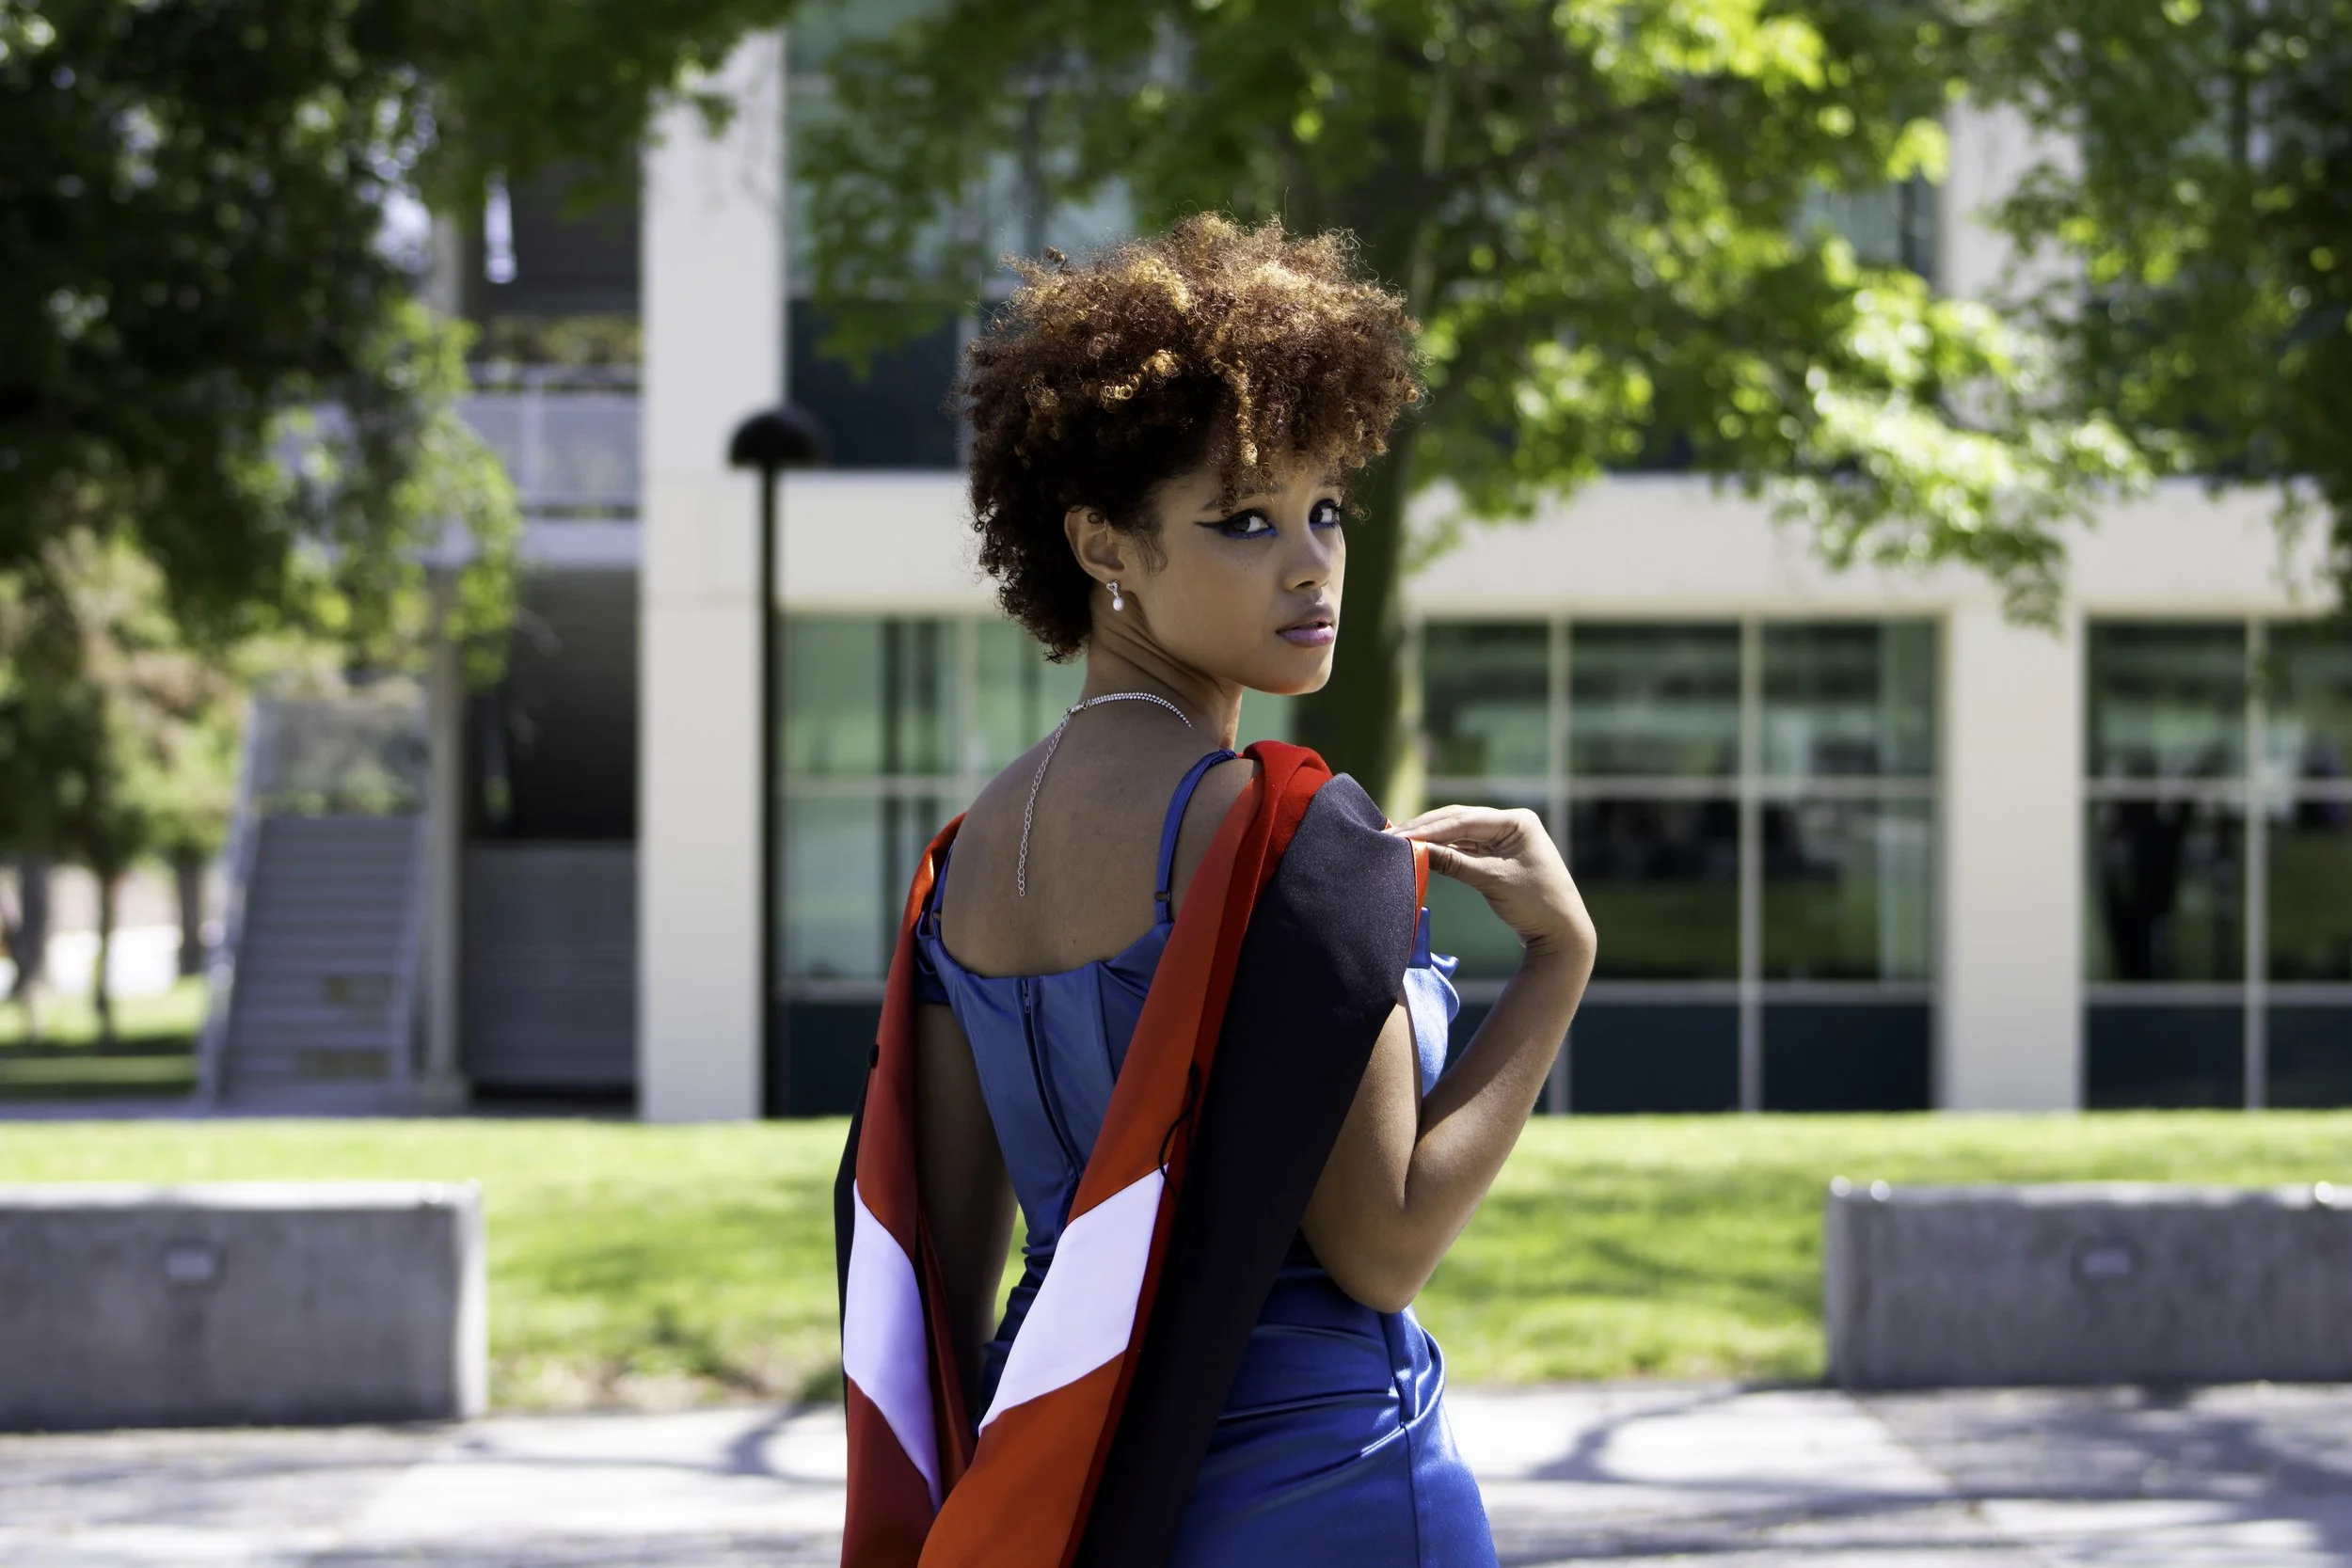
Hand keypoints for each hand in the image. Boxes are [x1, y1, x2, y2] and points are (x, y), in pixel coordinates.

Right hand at [1394, 805, 1594, 963]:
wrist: (1562, 933)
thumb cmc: (1536, 904)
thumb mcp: (1492, 880)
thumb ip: (1454, 863)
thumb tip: (1415, 850)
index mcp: (1517, 821)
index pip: (1464, 819)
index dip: (1429, 828)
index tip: (1400, 836)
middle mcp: (1510, 824)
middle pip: (1458, 821)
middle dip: (1425, 829)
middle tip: (1390, 836)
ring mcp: (1503, 839)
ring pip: (1458, 835)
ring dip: (1431, 839)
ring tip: (1398, 843)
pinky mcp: (1496, 856)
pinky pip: (1463, 849)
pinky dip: (1442, 852)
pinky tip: (1419, 852)